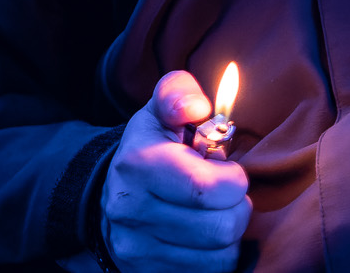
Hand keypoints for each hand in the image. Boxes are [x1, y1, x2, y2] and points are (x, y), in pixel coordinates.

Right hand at [101, 70, 251, 270]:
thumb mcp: (160, 112)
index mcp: (137, 164)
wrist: (112, 196)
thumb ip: (178, 94)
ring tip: (214, 214)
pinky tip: (204, 237)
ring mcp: (136, 247)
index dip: (234, 180)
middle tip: (225, 195)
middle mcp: (130, 209)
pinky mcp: (145, 272)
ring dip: (228, 234)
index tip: (228, 171)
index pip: (208, 188)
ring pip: (219, 256)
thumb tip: (197, 108)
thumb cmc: (150, 149)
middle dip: (237, 208)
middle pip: (221, 227)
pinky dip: (217, 257)